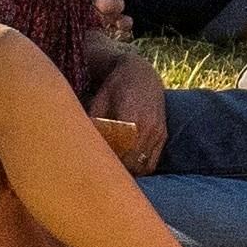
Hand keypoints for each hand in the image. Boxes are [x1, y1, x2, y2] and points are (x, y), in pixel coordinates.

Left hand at [95, 51, 168, 172]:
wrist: (141, 74)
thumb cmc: (114, 88)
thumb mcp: (99, 103)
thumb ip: (94, 127)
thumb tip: (83, 150)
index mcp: (131, 119)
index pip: (117, 154)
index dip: (106, 163)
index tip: (94, 166)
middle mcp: (148, 128)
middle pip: (130, 163)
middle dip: (116, 170)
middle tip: (100, 171)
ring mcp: (158, 133)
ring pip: (142, 167)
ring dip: (128, 172)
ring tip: (113, 170)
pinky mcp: (163, 135)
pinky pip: (152, 163)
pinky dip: (140, 168)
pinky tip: (127, 166)